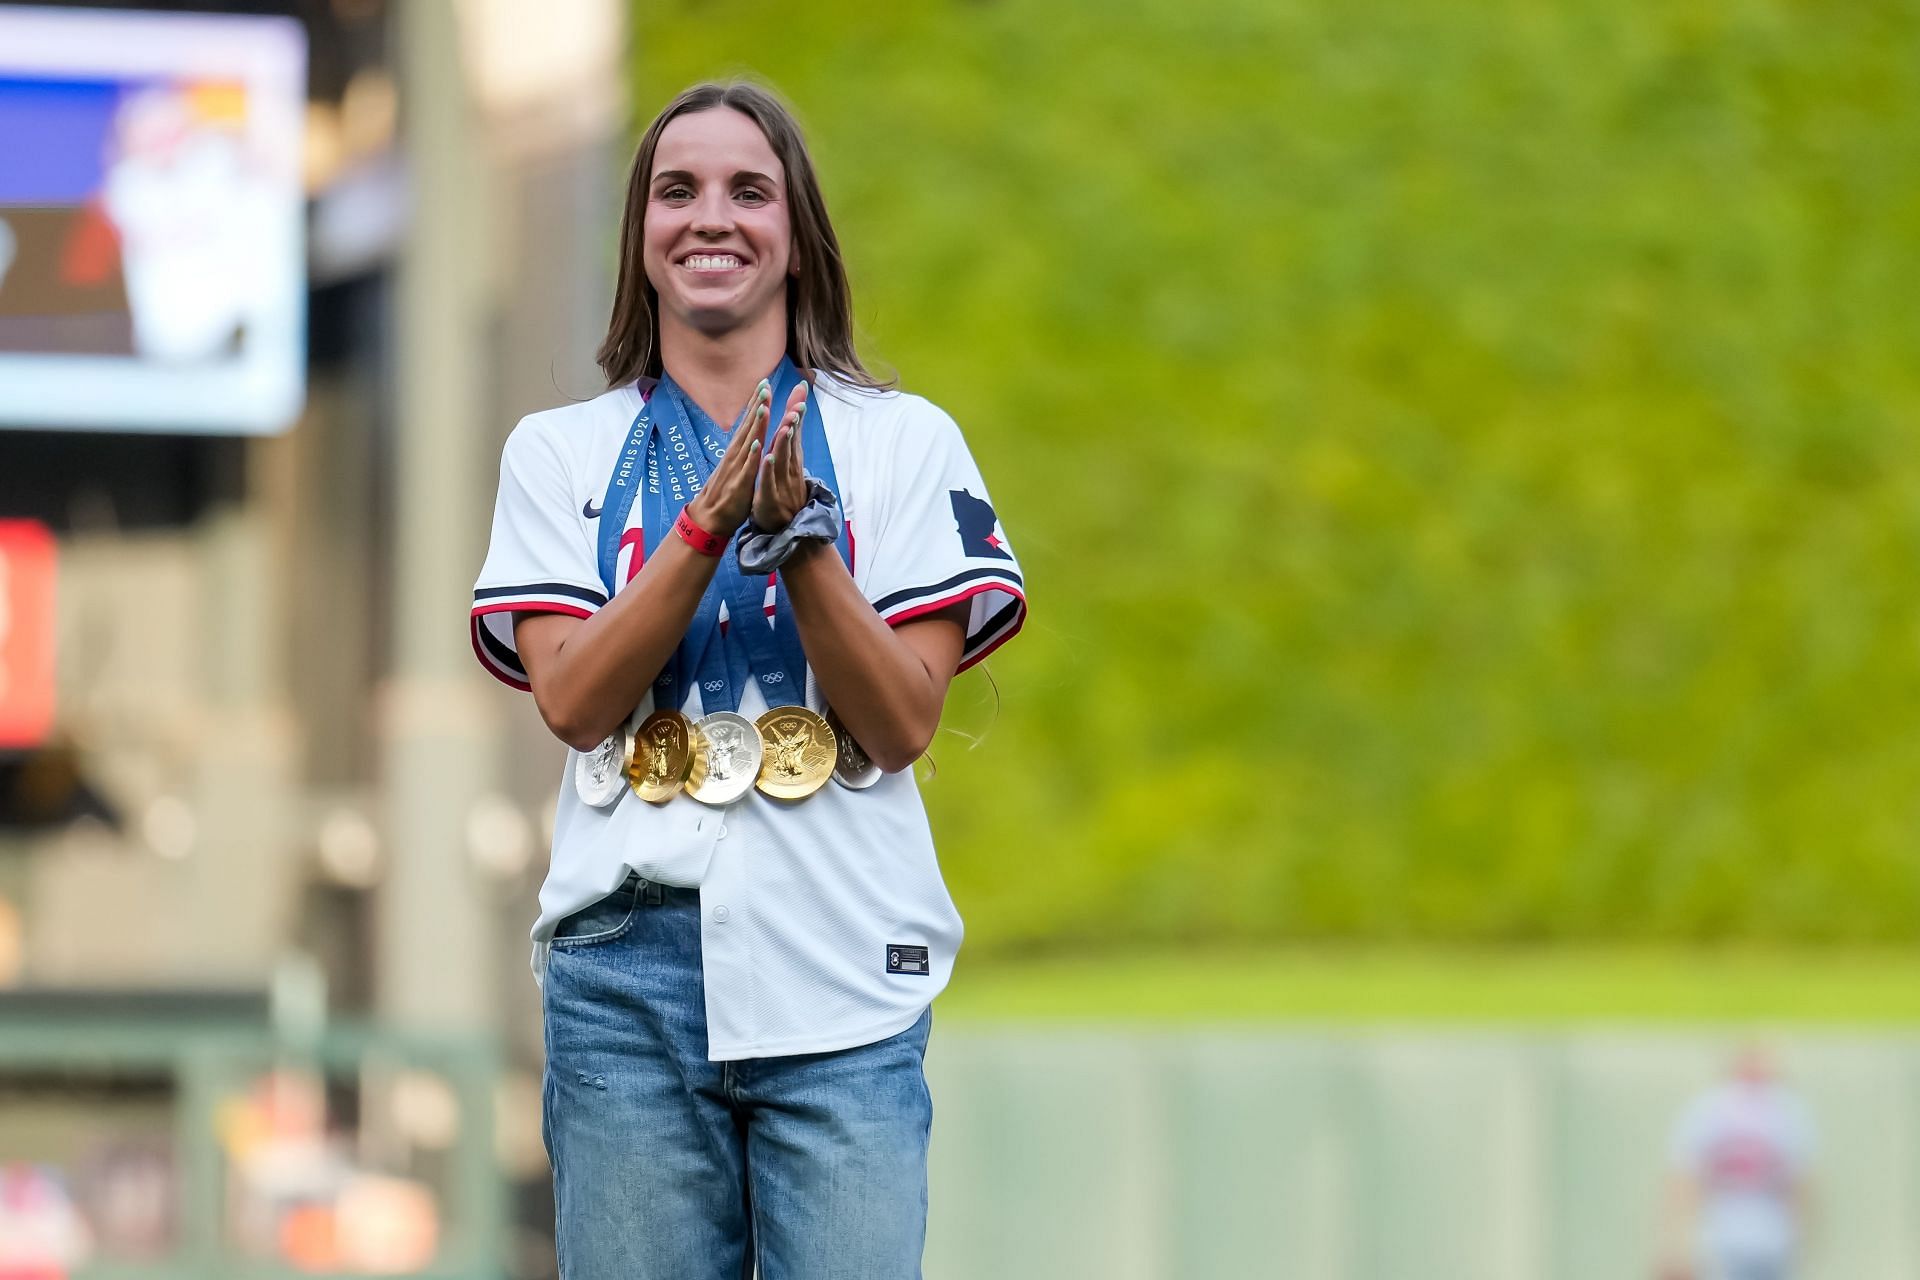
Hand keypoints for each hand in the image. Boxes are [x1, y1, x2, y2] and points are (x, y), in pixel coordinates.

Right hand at [685, 380, 770, 534]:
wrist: (708, 519)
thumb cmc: (726, 493)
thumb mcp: (736, 468)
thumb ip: (743, 451)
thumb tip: (750, 435)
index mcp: (737, 452)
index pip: (748, 423)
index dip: (756, 404)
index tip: (764, 384)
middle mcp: (735, 456)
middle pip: (747, 427)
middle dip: (756, 406)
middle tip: (764, 384)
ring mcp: (736, 470)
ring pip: (747, 444)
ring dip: (755, 425)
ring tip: (764, 406)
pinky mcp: (738, 486)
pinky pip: (746, 469)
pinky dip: (751, 456)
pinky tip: (757, 444)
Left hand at [751, 383, 810, 530]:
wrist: (782, 529)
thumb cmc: (783, 494)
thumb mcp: (788, 467)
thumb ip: (791, 443)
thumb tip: (794, 421)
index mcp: (791, 460)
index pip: (794, 431)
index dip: (797, 410)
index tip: (801, 388)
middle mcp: (789, 469)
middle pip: (791, 441)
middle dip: (794, 421)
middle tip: (798, 403)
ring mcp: (780, 483)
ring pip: (782, 458)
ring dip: (784, 441)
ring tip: (786, 424)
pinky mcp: (769, 497)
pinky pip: (769, 481)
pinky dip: (769, 468)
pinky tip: (768, 456)